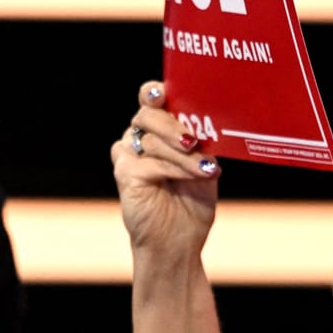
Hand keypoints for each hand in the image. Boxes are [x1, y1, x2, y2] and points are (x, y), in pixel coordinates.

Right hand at [112, 81, 218, 262]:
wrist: (179, 241)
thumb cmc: (192, 202)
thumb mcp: (204, 164)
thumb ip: (201, 140)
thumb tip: (207, 118)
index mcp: (159, 129)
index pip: (150, 99)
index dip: (154, 91)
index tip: (162, 92)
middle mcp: (140, 138)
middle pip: (147, 114)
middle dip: (174, 125)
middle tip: (194, 141)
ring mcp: (128, 156)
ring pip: (151, 139)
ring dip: (183, 155)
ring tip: (204, 170)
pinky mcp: (124, 174)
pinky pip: (149, 161)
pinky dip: (174, 168)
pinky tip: (192, 176)